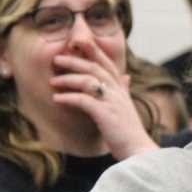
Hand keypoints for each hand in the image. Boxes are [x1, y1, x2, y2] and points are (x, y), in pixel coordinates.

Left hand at [51, 43, 157, 159]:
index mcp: (121, 89)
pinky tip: (56, 99)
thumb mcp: (127, 106)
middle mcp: (118, 92)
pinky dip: (68, 98)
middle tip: (57, 58)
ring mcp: (112, 102)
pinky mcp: (105, 114)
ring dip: (68, 79)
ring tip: (53, 81)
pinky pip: (83, 100)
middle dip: (75, 61)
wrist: (138, 150)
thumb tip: (126, 76)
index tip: (80, 40)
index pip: (108, 63)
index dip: (94, 50)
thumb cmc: (129, 131)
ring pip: (88, 81)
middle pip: (95, 68)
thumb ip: (124, 90)